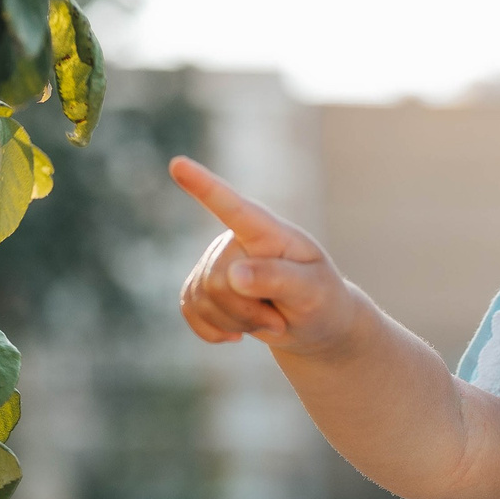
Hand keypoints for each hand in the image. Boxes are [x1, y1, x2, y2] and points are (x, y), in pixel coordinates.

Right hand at [170, 156, 355, 352]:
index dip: (204, 186)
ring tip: (267, 321)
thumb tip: (234, 274)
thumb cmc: (320, 300)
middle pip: (218, 280)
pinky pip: (190, 310)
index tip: (178, 164)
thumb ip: (279, 279)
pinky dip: (214, 331)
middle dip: (247, 311)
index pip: (234, 207)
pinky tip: (236, 334)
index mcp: (266, 231)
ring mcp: (214, 262)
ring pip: (202, 299)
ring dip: (236, 323)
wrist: (312, 324)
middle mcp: (235, 239)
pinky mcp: (201, 287)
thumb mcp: (312, 292)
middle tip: (280, 320)